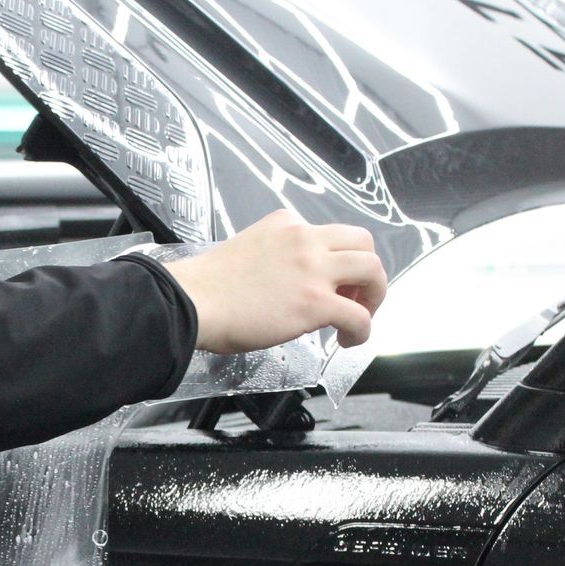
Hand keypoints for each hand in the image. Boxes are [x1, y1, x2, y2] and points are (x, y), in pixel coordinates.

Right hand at [161, 210, 387, 354]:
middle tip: (356, 298)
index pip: (330, 234)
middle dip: (366, 272)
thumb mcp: (247, 251)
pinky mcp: (315, 302)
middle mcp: (304, 239)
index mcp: (286, 224)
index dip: (337, 262)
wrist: (191, 303)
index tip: (330, 284)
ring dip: (374, 297)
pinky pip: (359, 315)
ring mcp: (312, 269)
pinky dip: (362, 330)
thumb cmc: (208, 288)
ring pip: (372, 270)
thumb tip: (289, 285)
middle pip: (364, 243)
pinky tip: (347, 341)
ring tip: (359, 318)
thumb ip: (276, 258)